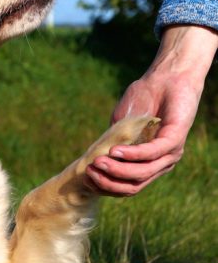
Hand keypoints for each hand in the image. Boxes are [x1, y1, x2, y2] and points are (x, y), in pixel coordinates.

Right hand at [86, 26, 217, 196]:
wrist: (167, 75)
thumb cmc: (145, 97)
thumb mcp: (122, 123)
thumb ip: (113, 141)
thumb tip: (96, 159)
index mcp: (151, 163)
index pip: (127, 186)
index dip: (106, 185)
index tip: (86, 175)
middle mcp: (162, 163)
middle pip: (133, 185)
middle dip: (108, 181)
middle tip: (89, 171)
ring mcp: (170, 153)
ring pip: (141, 173)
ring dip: (117, 169)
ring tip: (98, 162)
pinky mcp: (175, 140)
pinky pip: (151, 154)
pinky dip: (131, 155)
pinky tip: (115, 151)